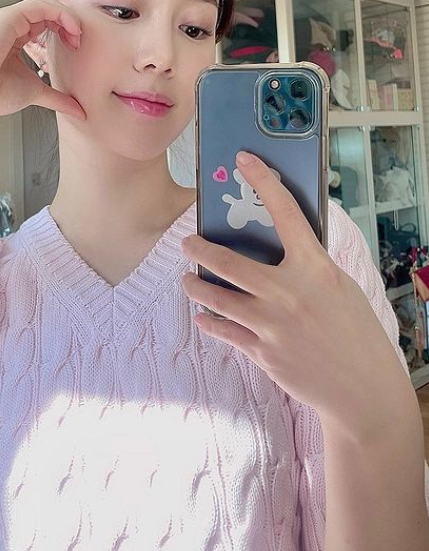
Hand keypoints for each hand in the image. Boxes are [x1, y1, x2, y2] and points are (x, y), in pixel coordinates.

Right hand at [0, 0, 85, 120]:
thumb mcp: (35, 92)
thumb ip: (57, 98)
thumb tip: (79, 111)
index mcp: (15, 38)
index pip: (46, 24)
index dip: (65, 32)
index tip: (76, 49)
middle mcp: (11, 25)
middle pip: (49, 12)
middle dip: (69, 24)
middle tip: (78, 42)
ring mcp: (8, 19)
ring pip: (47, 5)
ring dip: (67, 17)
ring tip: (76, 36)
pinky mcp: (7, 16)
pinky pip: (41, 5)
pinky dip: (60, 13)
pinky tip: (70, 29)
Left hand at [181, 150, 408, 427]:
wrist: (364, 391)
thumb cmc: (355, 332)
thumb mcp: (338, 287)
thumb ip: (308, 267)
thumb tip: (277, 248)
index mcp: (315, 268)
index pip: (286, 212)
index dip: (263, 180)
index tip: (244, 159)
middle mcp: (289, 292)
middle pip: (228, 261)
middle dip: (199, 249)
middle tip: (187, 244)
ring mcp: (272, 324)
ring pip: (215, 297)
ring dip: (195, 286)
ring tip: (186, 280)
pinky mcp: (262, 353)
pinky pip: (223, 331)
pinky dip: (209, 322)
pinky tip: (202, 317)